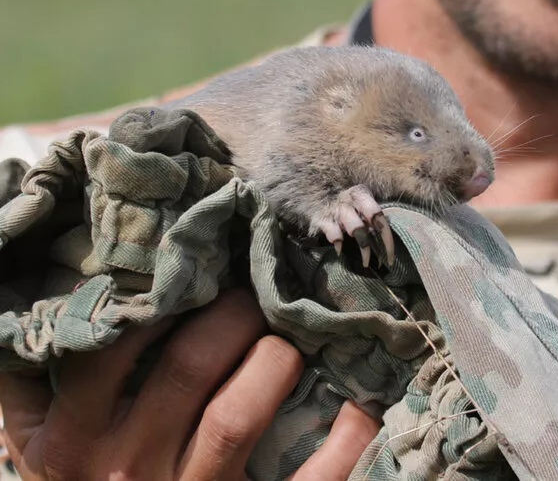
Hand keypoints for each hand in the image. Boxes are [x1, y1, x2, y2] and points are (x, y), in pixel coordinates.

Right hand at [0, 289, 378, 479]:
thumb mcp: (41, 444)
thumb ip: (32, 382)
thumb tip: (39, 295)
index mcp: (70, 446)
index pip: (107, 349)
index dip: (155, 296)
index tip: (190, 264)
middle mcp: (124, 472)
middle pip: (189, 367)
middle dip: (235, 313)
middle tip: (256, 291)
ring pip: (238, 414)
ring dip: (277, 360)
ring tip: (291, 336)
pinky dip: (342, 442)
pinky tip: (358, 406)